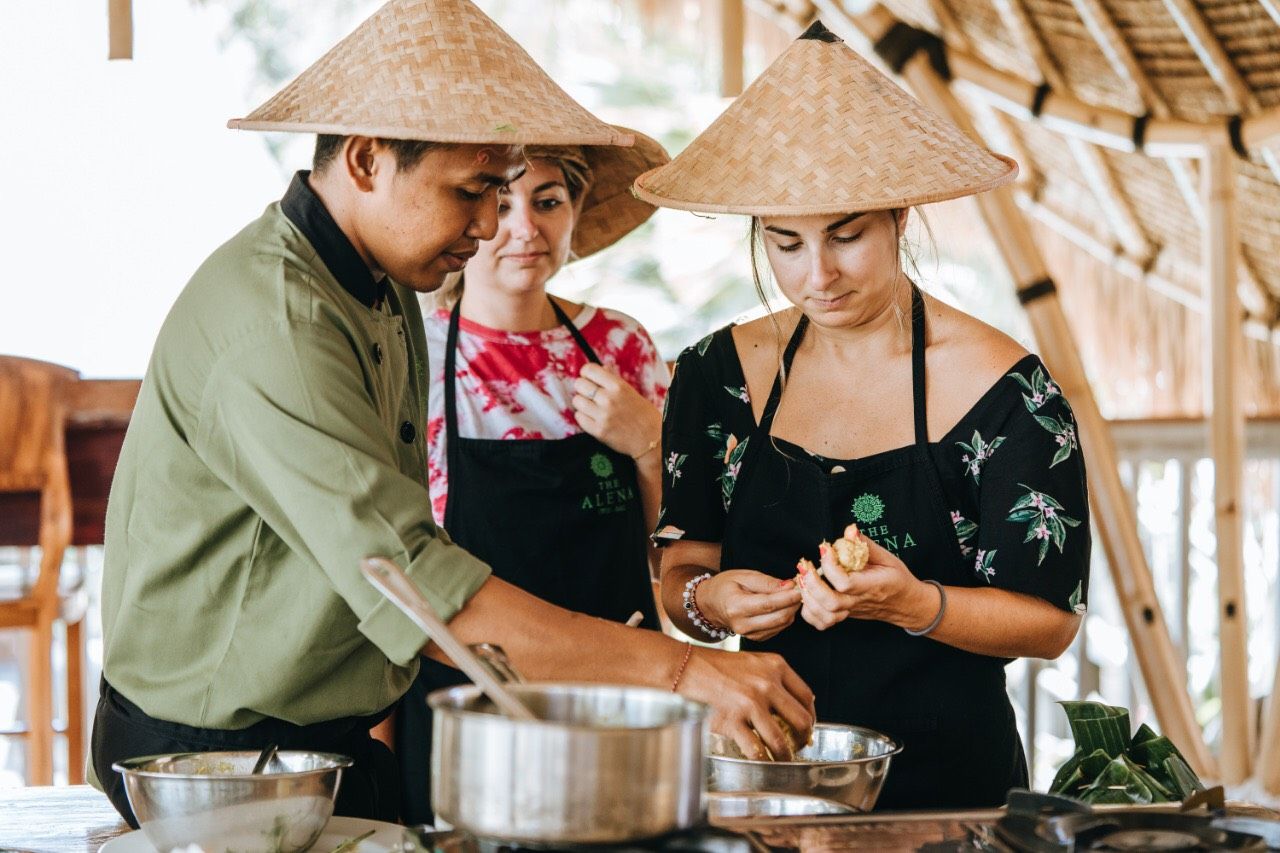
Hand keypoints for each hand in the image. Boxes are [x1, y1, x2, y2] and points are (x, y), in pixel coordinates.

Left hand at [571, 363, 660, 459]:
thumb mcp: (631, 392)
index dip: (586, 373)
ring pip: (577, 401)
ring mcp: (603, 416)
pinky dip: (583, 417)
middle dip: (583, 388)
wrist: (651, 439)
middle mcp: (609, 399)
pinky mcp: (598, 431)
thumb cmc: (643, 414)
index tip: (589, 379)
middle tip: (590, 394)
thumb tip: (602, 368)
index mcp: (618, 386)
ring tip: (591, 407)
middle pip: (579, 384)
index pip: (589, 370)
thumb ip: (614, 379)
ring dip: (582, 403)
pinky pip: (579, 418)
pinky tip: (592, 418)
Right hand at [677, 645, 814, 760]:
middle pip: (801, 720)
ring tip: (782, 759)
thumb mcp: (753, 662)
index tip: (807, 726)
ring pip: (780, 740)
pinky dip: (762, 759)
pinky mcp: (733, 720)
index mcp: (775, 666)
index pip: (806, 697)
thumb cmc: (717, 666)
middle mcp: (767, 684)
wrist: (686, 668)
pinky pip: (756, 749)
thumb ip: (774, 678)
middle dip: (803, 739)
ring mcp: (750, 703)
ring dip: (785, 755)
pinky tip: (761, 760)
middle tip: (799, 746)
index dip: (811, 716)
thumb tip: (796, 705)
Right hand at [699, 569, 801, 641]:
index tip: (800, 588)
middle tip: (800, 589)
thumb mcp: (743, 576)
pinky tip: (783, 605)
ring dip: (791, 609)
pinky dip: (785, 616)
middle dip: (793, 603)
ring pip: (781, 624)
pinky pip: (778, 628)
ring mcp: (749, 634)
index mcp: (736, 607)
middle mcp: (742, 625)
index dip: (787, 597)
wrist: (711, 604)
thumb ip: (766, 582)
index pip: (768, 605)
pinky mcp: (757, 638)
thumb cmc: (725, 586)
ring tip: (791, 595)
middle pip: (778, 617)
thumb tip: (789, 586)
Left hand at [797, 537, 939, 630]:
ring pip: (824, 615)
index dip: (830, 565)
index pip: (845, 582)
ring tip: (803, 577)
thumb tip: (849, 530)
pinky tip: (807, 594)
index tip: (825, 548)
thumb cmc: (897, 579)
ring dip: (808, 597)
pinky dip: (810, 612)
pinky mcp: (844, 616)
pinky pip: (823, 623)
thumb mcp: (887, 558)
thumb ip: (866, 545)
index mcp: (872, 586)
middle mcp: (859, 601)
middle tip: (805, 565)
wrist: (906, 604)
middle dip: (812, 583)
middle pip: (830, 602)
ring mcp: (851, 611)